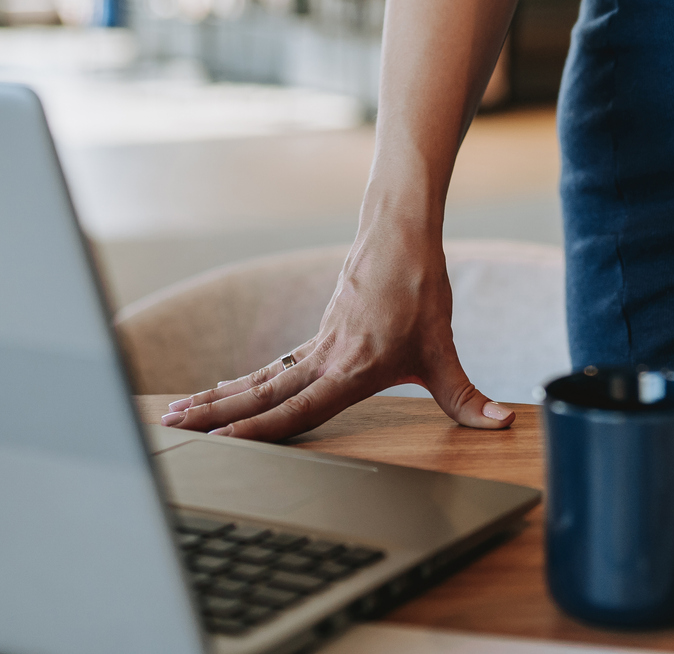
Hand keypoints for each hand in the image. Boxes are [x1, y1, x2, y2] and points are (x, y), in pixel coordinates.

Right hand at [157, 227, 512, 441]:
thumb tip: (500, 426)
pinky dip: (243, 384)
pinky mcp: (318, 336)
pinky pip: (272, 367)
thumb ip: (466, 396)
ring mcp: (316, 346)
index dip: (261, 428)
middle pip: (261, 393)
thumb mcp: (444, 350)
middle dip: (217, 414)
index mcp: (350, 368)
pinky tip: (222, 394)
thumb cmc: (420, 288)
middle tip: (173, 429)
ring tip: (176, 415)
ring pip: (259, 379)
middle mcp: (324, 359)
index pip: (298, 408)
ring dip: (217, 399)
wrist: (400, 231)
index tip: (225, 442)